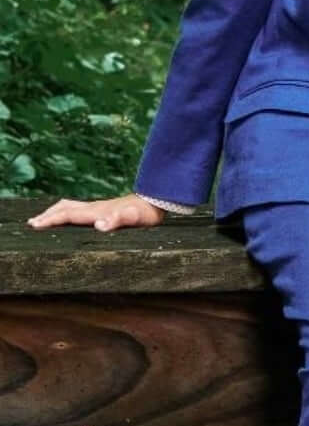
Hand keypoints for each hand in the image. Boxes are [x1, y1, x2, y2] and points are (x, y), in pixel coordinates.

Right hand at [27, 194, 165, 233]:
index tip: (35, 225)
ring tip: (44, 217)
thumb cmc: (146, 213)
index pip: (68, 215)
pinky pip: (79, 208)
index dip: (51, 220)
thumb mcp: (134, 218)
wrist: (157, 200)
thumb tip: (100, 225)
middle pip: (65, 208)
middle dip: (48, 215)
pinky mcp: (105, 208)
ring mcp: (100, 207)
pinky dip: (67, 211)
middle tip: (32, 223)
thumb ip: (117, 220)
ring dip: (55, 211)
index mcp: (97, 212)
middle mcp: (95, 208)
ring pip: (71, 206)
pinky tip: (70, 215)